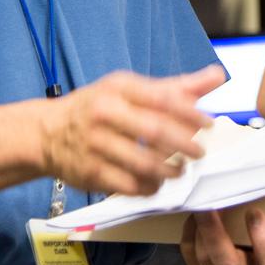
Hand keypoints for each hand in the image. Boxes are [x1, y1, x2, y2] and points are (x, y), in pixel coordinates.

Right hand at [39, 64, 224, 195]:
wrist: (46, 132)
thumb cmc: (98, 106)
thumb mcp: (132, 89)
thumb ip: (176, 87)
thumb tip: (217, 76)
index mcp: (120, 88)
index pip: (161, 99)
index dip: (189, 113)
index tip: (208, 125)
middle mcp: (105, 113)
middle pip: (154, 131)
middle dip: (183, 145)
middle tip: (199, 153)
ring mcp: (96, 144)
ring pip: (142, 162)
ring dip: (168, 170)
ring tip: (180, 171)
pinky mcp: (90, 172)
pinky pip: (127, 185)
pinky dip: (148, 188)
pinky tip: (157, 184)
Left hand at [180, 209, 264, 264]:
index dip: (262, 240)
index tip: (255, 213)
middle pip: (228, 263)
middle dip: (214, 233)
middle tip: (210, 205)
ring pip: (205, 258)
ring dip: (200, 230)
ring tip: (202, 205)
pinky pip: (190, 255)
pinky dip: (190, 234)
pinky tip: (195, 217)